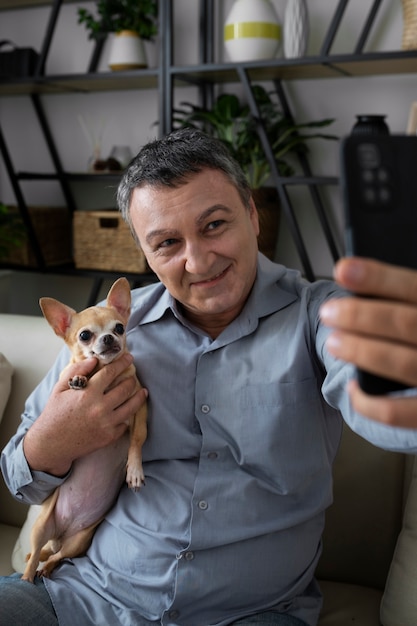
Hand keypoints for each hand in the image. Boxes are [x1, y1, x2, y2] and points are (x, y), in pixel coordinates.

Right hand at [23, 353, 147, 475]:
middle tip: (133, 375)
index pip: (111, 372)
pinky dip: (127, 417)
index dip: (122, 363)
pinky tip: (128, 411)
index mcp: (88, 393)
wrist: (51, 444)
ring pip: (131, 407)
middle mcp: (100, 407)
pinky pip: (124, 424)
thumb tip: (94, 360)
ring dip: (139, 397)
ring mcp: (106, 423)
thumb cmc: (54, 413)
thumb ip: (76, 371)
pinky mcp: (109, 437)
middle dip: (131, 379)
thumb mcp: (60, 388)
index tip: (128, 357)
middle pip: (125, 388)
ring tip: (143, 391)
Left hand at [320, 257, 416, 426]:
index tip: (344, 270)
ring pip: (401, 363)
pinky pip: (398, 413)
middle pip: (405, 323)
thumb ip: (412, 301)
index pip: (415, 288)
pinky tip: (353, 389)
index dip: (378, 278)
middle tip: (329, 312)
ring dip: (361, 351)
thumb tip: (364, 284)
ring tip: (335, 342)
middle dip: (360, 315)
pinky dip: (369, 402)